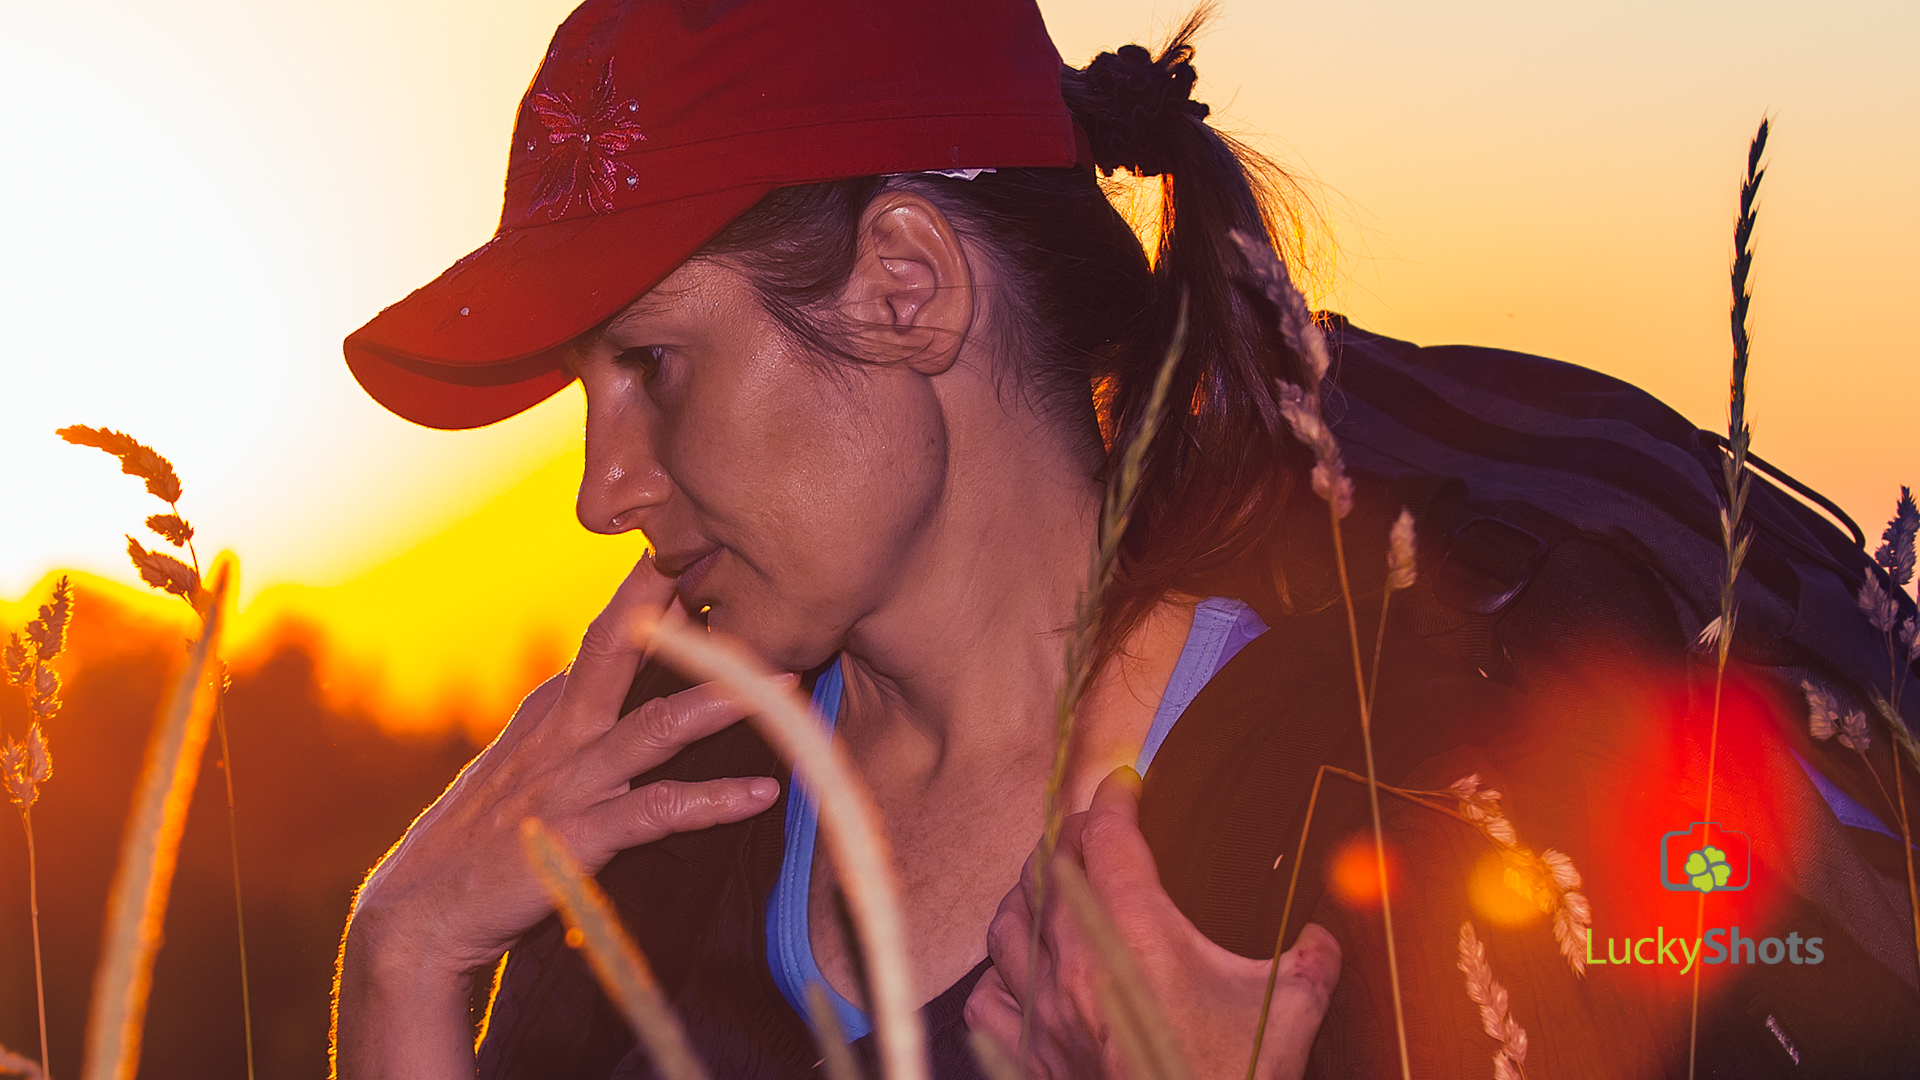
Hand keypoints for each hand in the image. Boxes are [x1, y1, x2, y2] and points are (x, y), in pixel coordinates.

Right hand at [335, 555, 783, 1077]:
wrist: (419, 916)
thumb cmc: (483, 840)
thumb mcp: (528, 763)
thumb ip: (576, 720)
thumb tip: (622, 679)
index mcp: (553, 710)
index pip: (611, 633)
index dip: (656, 586)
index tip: (707, 540)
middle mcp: (561, 733)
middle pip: (620, 647)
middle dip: (673, 600)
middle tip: (728, 553)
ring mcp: (568, 782)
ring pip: (652, 726)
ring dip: (719, 700)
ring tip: (784, 681)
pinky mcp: (576, 837)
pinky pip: (655, 811)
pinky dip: (711, 801)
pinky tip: (761, 793)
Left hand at [966, 767, 1340, 1079]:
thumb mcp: (1290, 1011)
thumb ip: (1311, 960)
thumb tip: (1321, 936)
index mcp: (1135, 932)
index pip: (1106, 833)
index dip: (1114, 797)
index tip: (1126, 783)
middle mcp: (1074, 959)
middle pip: (1049, 866)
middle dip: (1070, 834)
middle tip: (1094, 826)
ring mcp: (1043, 1009)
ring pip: (1006, 923)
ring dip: (1028, 893)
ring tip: (1050, 882)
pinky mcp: (1028, 1054)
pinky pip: (988, 995)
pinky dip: (1000, 972)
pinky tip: (1019, 968)